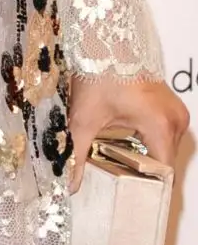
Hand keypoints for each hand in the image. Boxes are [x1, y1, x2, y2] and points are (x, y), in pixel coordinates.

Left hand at [67, 74, 188, 191]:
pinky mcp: (169, 105)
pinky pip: (165, 133)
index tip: (137, 203)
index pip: (164, 173)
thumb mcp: (85, 117)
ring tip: (124, 167)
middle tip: (122, 186)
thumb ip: (78, 153)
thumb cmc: (99, 71)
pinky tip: (129, 146)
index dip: (151, 190)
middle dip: (145, 175)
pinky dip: (150, 142)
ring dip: (148, 158)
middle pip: (165, 162)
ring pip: (166, 148)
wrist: (105, 40)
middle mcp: (174, 118)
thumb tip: (70, 182)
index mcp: (159, 124)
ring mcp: (175, 111)